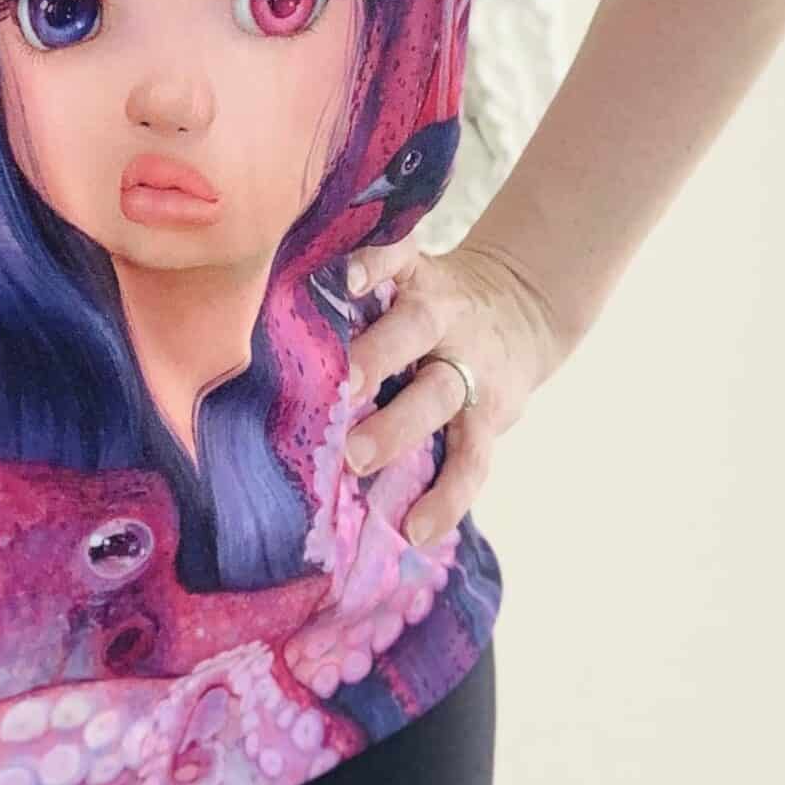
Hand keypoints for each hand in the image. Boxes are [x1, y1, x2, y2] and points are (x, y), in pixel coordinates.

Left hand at [341, 232, 570, 547]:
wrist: (521, 311)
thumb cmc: (427, 301)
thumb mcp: (404, 276)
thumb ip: (354, 289)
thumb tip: (262, 308)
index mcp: (415, 276)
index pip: (394, 257)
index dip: (371, 263)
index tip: (340, 276)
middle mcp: (444, 316)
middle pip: (413, 330)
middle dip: (376, 356)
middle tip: (338, 385)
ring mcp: (470, 368)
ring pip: (438, 396)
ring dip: (398, 428)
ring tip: (357, 459)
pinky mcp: (492, 418)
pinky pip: (473, 461)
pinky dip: (446, 498)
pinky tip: (414, 528)